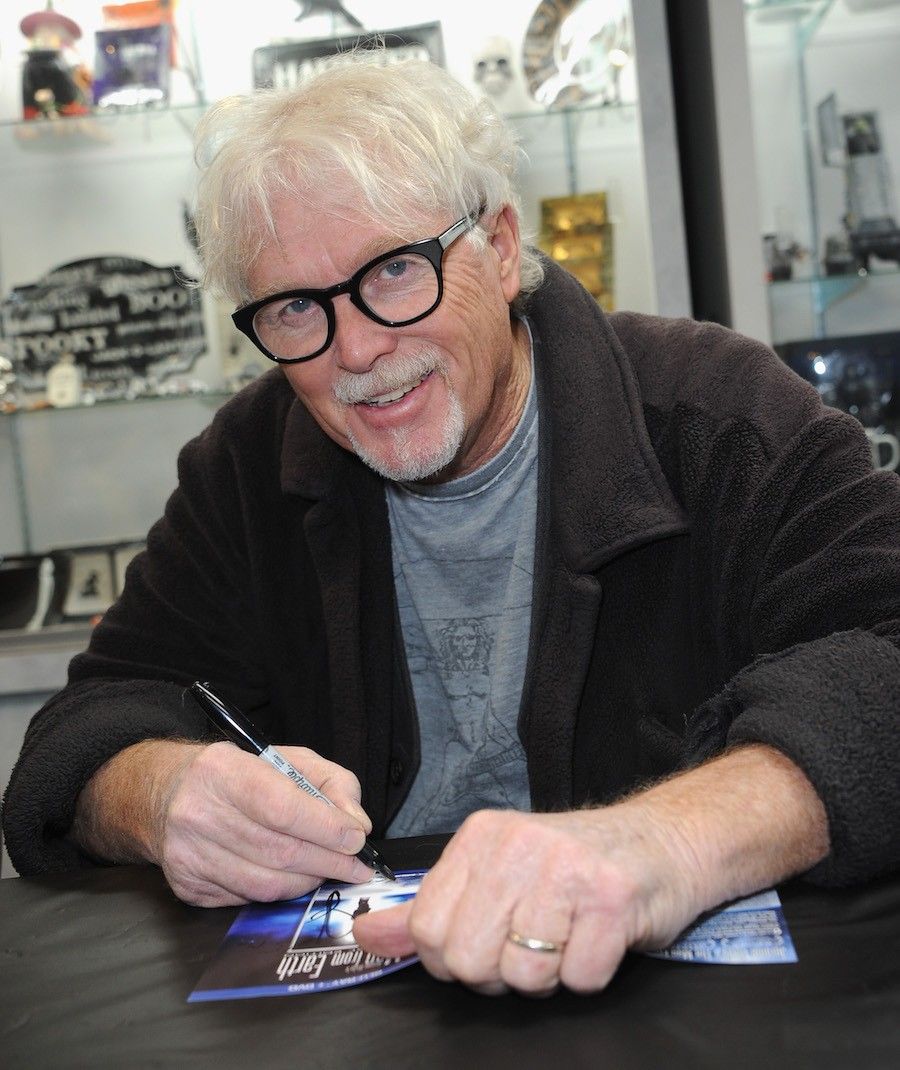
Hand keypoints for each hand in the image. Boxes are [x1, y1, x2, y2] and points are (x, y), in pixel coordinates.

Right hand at [73, 739, 374, 905]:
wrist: (165, 793)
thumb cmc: (237, 774)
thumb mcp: (288, 759)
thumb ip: (332, 783)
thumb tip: (357, 824)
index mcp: (222, 771)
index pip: (282, 807)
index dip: (325, 827)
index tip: (356, 839)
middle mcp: (197, 814)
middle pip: (279, 851)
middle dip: (328, 862)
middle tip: (357, 866)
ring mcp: (188, 855)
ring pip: (266, 884)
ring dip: (308, 881)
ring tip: (329, 871)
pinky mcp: (187, 885)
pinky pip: (247, 898)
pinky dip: (279, 891)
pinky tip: (291, 876)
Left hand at [354, 746, 829, 994]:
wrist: (660, 842)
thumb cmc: (573, 864)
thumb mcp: (492, 874)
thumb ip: (427, 910)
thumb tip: (363, 936)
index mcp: (479, 837)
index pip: (427, 928)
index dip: (452, 956)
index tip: (484, 940)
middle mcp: (517, 846)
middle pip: (469, 960)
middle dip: (499, 971)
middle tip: (530, 942)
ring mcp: (566, 870)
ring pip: (525, 976)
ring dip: (549, 973)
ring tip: (567, 934)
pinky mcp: (612, 900)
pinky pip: (579, 980)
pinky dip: (590, 973)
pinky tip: (598, 936)